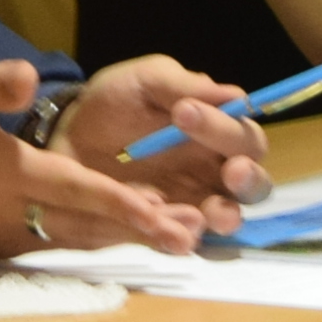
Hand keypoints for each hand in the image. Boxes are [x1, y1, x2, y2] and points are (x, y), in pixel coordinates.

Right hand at [0, 58, 220, 257]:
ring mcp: (4, 232)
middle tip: (189, 238)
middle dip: (138, 231)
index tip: (164, 213)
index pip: (77, 188)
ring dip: (121, 240)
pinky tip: (115, 237)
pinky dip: (90, 242)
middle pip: (88, 224)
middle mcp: (12, 210)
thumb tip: (26, 76)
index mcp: (7, 171)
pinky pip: (53, 243)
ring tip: (170, 239)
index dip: (123, 202)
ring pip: (76, 239)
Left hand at [56, 57, 269, 216]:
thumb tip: (234, 95)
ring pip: (227, 220)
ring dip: (222, 217)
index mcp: (217, 133)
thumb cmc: (114, 104)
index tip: (184, 113)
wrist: (67, 137)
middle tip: (231, 172)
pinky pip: (180, 240)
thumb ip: (183, 85)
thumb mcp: (144, 81)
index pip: (244, 135)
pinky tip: (160, 225)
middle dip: (248, 180)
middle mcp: (216, 172)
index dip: (225, 127)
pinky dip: (176, 236)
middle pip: (254, 185)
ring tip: (203, 213)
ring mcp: (193, 205)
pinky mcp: (164, 230)